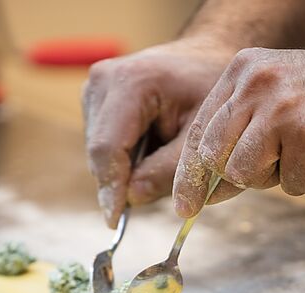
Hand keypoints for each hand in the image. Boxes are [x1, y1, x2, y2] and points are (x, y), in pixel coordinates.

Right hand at [82, 37, 239, 226]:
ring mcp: (94, 90)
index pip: (107, 149)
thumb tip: (133, 198)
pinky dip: (127, 158)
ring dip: (127, 170)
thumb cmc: (210, 89)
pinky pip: (104, 146)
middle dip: (123, 181)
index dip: (111, 189)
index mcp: (130, 83)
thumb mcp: (201, 135)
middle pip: (100, 154)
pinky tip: (154, 149)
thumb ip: (170, 170)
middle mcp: (102, 82)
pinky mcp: (94, 101)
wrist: (204, 57)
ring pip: (99, 154)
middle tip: (160, 192)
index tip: (114, 222)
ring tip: (164, 161)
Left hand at [172, 47, 304, 216]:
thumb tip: (204, 191)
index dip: (189, 174)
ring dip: (277, 177)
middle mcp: (256, 84)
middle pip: (214, 156)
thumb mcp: (277, 102)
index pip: (200, 131)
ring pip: (246, 173)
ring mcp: (280, 109)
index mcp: (243, 72)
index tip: (184, 205)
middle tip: (268, 171)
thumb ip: (240, 137)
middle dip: (236, 177)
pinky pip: (291, 183)